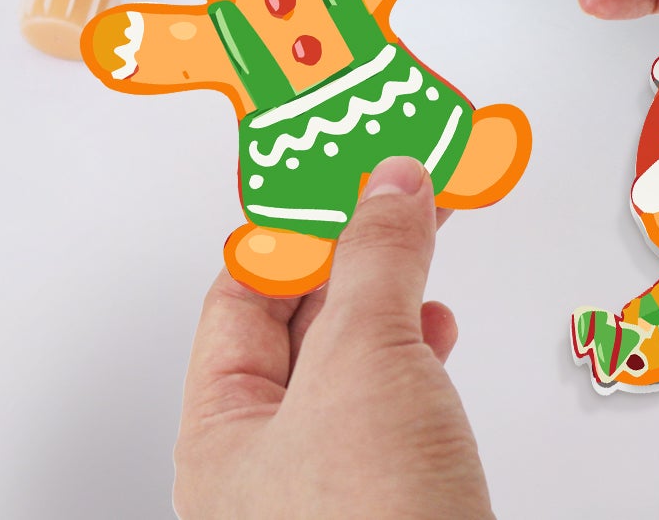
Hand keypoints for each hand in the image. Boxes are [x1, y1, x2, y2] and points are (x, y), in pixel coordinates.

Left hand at [173, 158, 492, 519]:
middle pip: (298, 326)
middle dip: (349, 256)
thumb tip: (387, 184)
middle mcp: (264, 468)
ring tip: (421, 248)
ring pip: (349, 369)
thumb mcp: (367, 361)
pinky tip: (437, 337)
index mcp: (221, 431)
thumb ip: (377, 259)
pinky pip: (390, 411)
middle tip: (391, 193)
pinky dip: (416, 357)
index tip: (345, 173)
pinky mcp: (390, 511)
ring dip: (389, 302)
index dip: (296, 226)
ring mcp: (327, 496)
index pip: (243, 293)